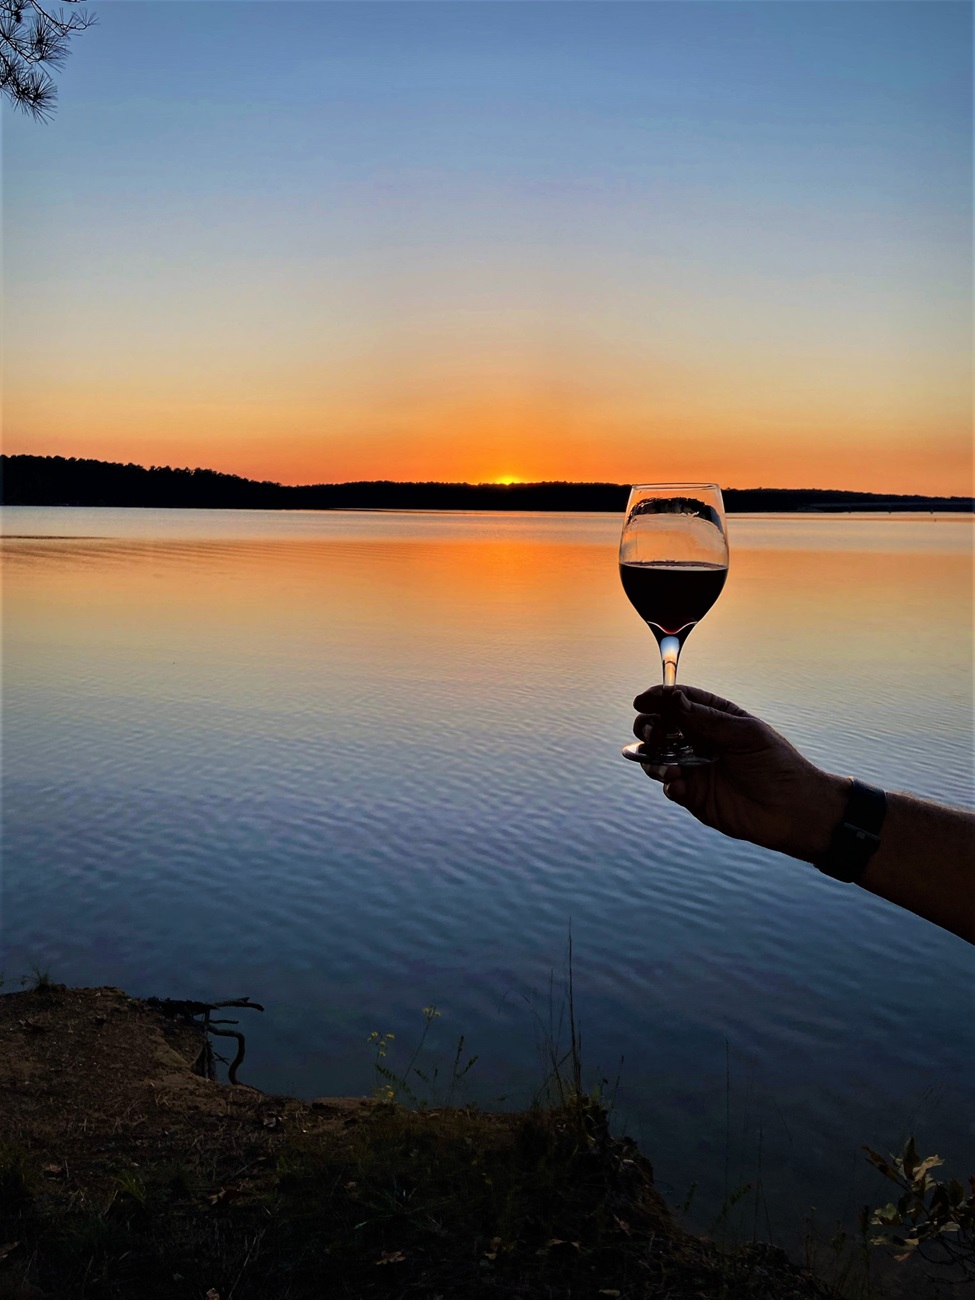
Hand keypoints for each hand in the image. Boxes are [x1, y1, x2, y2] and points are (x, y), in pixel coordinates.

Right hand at [633, 685, 849, 862]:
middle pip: (659, 726)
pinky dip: (668, 784)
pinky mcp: (693, 796)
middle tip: (655, 734)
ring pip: (656, 757)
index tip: (642, 700)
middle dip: (649, 727)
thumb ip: (705, 718)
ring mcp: (694, 768)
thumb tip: (672, 698)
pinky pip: (669, 787)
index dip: (658, 698)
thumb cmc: (777, 765)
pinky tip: (680, 786)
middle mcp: (699, 741)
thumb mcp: (745, 734)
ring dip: (653, 758)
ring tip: (670, 768)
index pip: (678, 701)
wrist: (794, 811)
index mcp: (714, 718)